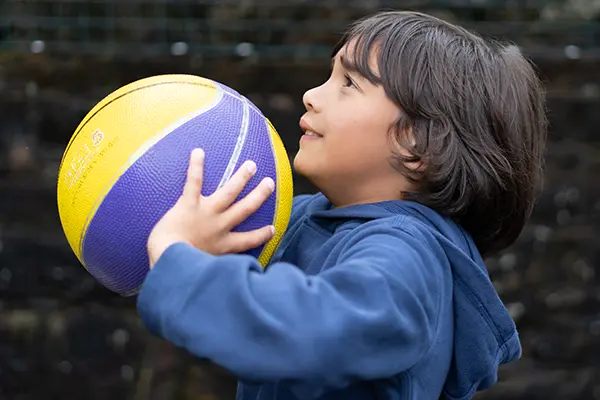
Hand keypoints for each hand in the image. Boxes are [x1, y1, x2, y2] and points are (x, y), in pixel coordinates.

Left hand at [147, 148, 275, 267]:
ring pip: (229, 192)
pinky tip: (198, 151)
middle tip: (269, 183)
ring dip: (241, 177)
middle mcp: (220, 226)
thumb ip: (213, 270)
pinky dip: (196, 165)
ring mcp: (207, 213)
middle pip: (245, 208)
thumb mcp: (204, 272)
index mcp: (224, 245)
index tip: (273, 228)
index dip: (262, 234)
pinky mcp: (189, 203)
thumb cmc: (180, 268)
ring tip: (250, 165)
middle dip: (259, 195)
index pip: (248, 240)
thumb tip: (217, 280)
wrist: (169, 258)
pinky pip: (194, 182)